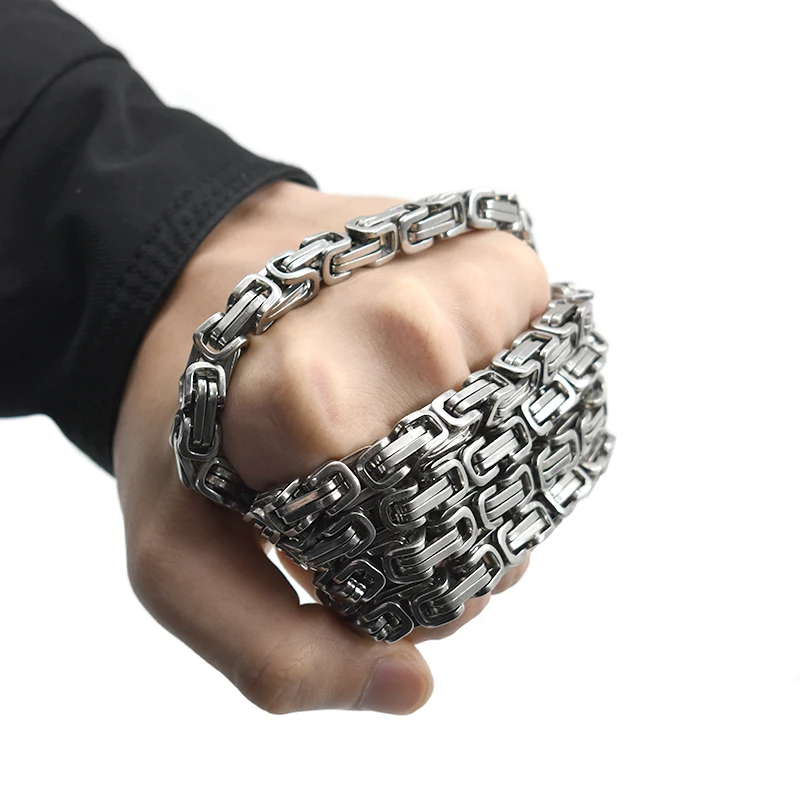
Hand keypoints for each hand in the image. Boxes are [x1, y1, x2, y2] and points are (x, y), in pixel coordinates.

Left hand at [113, 181, 550, 713]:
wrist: (201, 272)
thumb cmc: (186, 413)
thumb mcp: (177, 557)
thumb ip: (274, 655)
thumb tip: (414, 688)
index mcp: (309, 394)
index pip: (427, 557)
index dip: (406, 586)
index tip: (351, 557)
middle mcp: (403, 320)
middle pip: (495, 500)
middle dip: (452, 535)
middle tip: (386, 507)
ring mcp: (460, 276)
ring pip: (536, 438)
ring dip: (488, 470)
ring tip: (412, 442)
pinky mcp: (498, 253)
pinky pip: (549, 368)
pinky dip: (511, 402)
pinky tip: (446, 387)